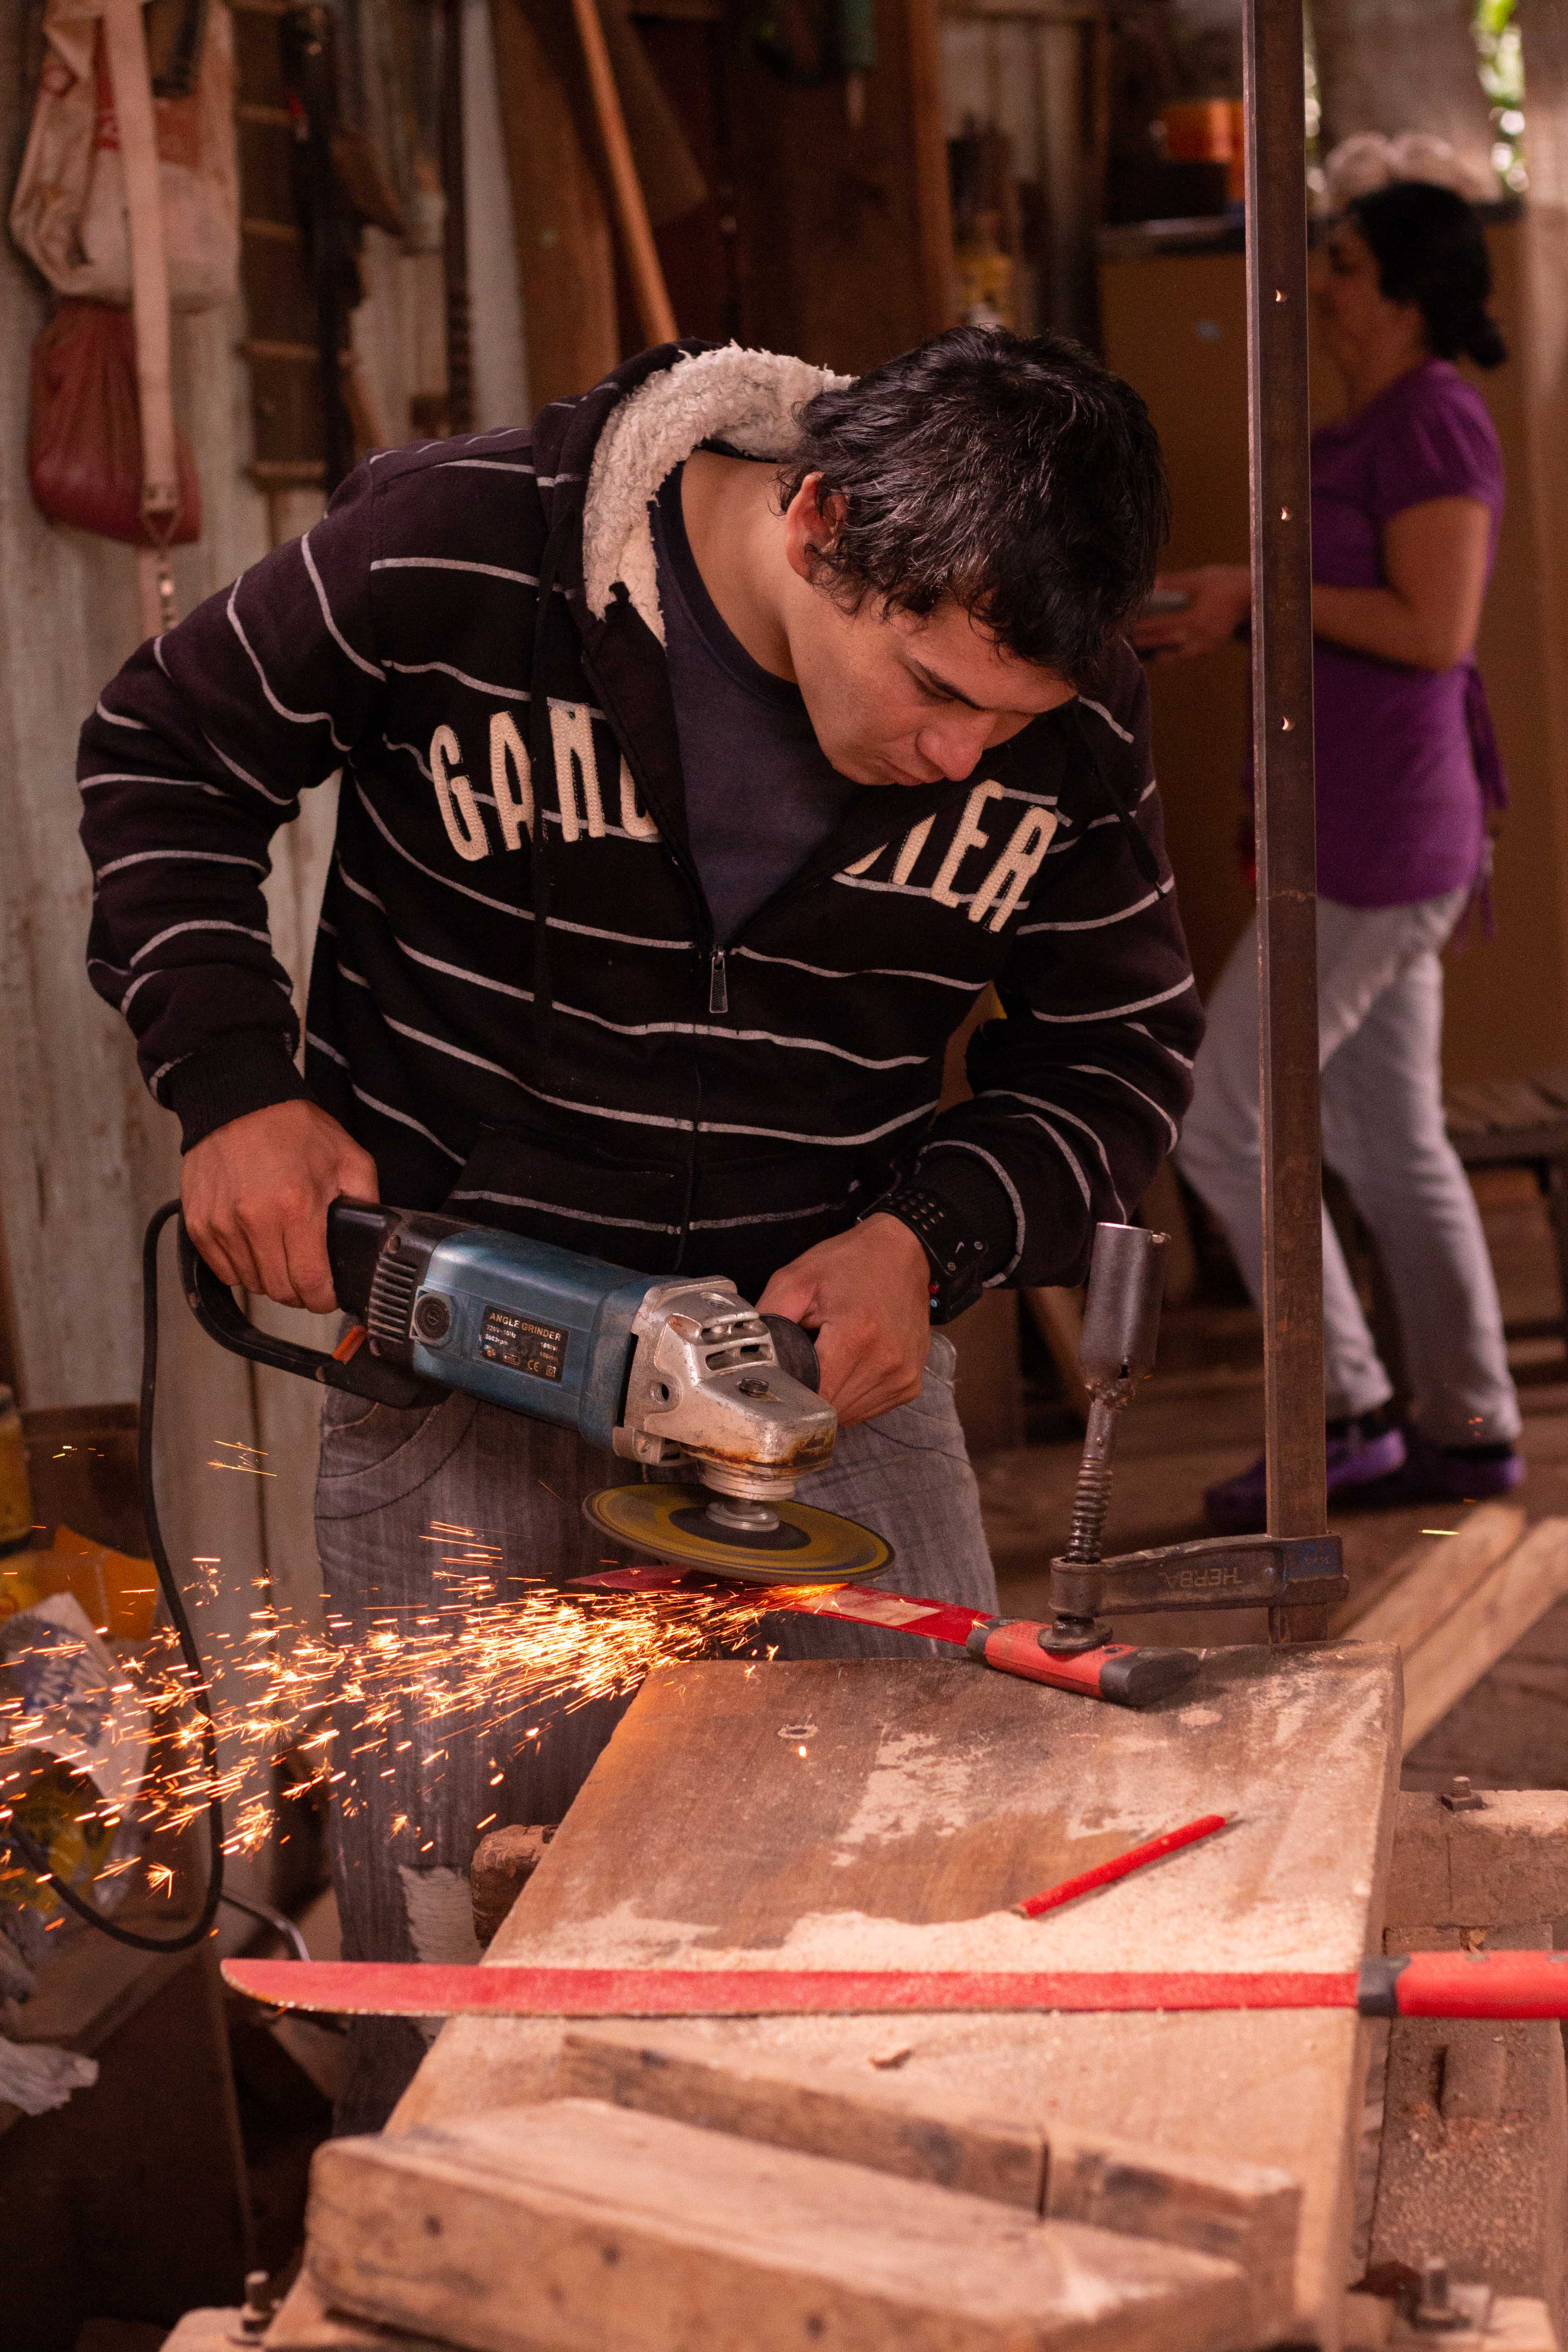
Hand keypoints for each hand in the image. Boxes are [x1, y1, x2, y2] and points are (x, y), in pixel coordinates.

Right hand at [181, 1099, 378, 1311]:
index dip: (323, 1298)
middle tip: (308, 1274)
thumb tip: (373, 1240)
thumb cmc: (293, 1128)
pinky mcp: (198, 1223)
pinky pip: (222, 1269)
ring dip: (270, 1277)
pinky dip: (241, 1266)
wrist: (238, 1102)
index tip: (327, 1294)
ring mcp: (222, 1224)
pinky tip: (255, 1244)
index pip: (309, 1283)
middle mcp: (255, 1220)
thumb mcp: (349, 1158)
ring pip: (251, 1283)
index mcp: (297, 1208)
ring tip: (281, 1252)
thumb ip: (367, 1201)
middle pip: (279, 1290)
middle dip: (299, 1291)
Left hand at [757, 1214, 930, 1428]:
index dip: (791, 1392)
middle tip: (802, 1362)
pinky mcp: (910, 1384)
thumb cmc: (850, 1263)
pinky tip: (848, 1365)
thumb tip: (747, 1359)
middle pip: (830, 1409)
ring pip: (848, 1414)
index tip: (782, 1375)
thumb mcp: (795, 1279)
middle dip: (808, 1393)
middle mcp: (886, 1362)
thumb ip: (767, 1320)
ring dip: (831, 1396)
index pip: (814, 1397)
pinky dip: (851, 1394)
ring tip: (828, 1359)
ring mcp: (902, 1377)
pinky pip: (868, 1408)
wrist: (903, 1252)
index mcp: (856, 1336)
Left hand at [1132, 566, 1251, 659]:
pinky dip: (1174, 655)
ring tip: (1142, 651)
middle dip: (1147, 641)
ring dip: (1159, 653)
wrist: (1254, 597)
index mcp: (1196, 618)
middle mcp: (1201, 635)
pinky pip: (1188, 654)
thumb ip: (1177, 582)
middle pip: (1167, 641)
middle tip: (1128, 640)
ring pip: (1177, 654)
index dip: (1145, 626)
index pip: (1163, 624)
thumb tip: (1153, 584)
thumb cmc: (1227, 584)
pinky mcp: (1211, 647)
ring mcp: (1207, 644)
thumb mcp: (1202, 578)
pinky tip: (1162, 654)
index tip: (1128, 626)